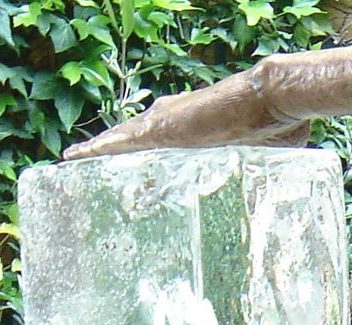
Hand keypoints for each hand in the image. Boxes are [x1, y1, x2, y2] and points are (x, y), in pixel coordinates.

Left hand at [64, 65, 310, 159]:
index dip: (145, 153)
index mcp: (197, 128)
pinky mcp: (160, 128)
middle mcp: (175, 120)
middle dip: (114, 151)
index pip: (162, 142)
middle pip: (134, 138)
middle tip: (90, 163)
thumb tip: (273, 199)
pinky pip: (119, 142)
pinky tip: (75, 157)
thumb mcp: (263, 158)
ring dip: (99, 150)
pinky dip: (96, 149)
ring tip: (74, 159)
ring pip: (122, 139)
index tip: (135, 169)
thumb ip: (257, 173)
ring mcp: (166, 122)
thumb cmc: (278, 124)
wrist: (274, 98)